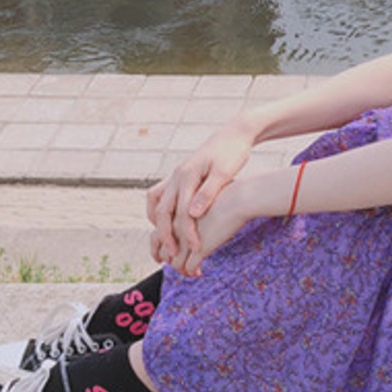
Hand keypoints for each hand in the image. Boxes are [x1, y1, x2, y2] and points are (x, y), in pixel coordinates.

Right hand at [147, 121, 254, 264]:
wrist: (234, 134)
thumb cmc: (233, 153)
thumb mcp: (224, 173)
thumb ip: (208, 193)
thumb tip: (191, 214)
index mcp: (187, 175)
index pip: (180, 211)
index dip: (186, 232)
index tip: (195, 249)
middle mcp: (177, 175)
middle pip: (162, 210)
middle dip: (165, 235)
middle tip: (172, 256)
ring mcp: (176, 175)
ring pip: (156, 202)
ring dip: (156, 223)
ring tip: (162, 242)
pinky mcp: (181, 176)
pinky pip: (161, 196)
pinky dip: (160, 211)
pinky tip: (168, 222)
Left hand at [153, 180, 249, 277]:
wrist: (238, 198)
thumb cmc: (226, 195)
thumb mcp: (202, 199)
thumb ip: (194, 212)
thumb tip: (195, 219)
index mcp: (173, 213)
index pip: (157, 235)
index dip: (159, 247)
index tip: (168, 255)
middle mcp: (175, 227)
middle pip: (163, 251)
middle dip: (168, 262)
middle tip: (178, 267)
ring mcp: (185, 238)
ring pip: (174, 262)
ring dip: (181, 270)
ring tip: (190, 273)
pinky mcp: (199, 248)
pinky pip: (189, 266)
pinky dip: (192, 272)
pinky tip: (199, 272)